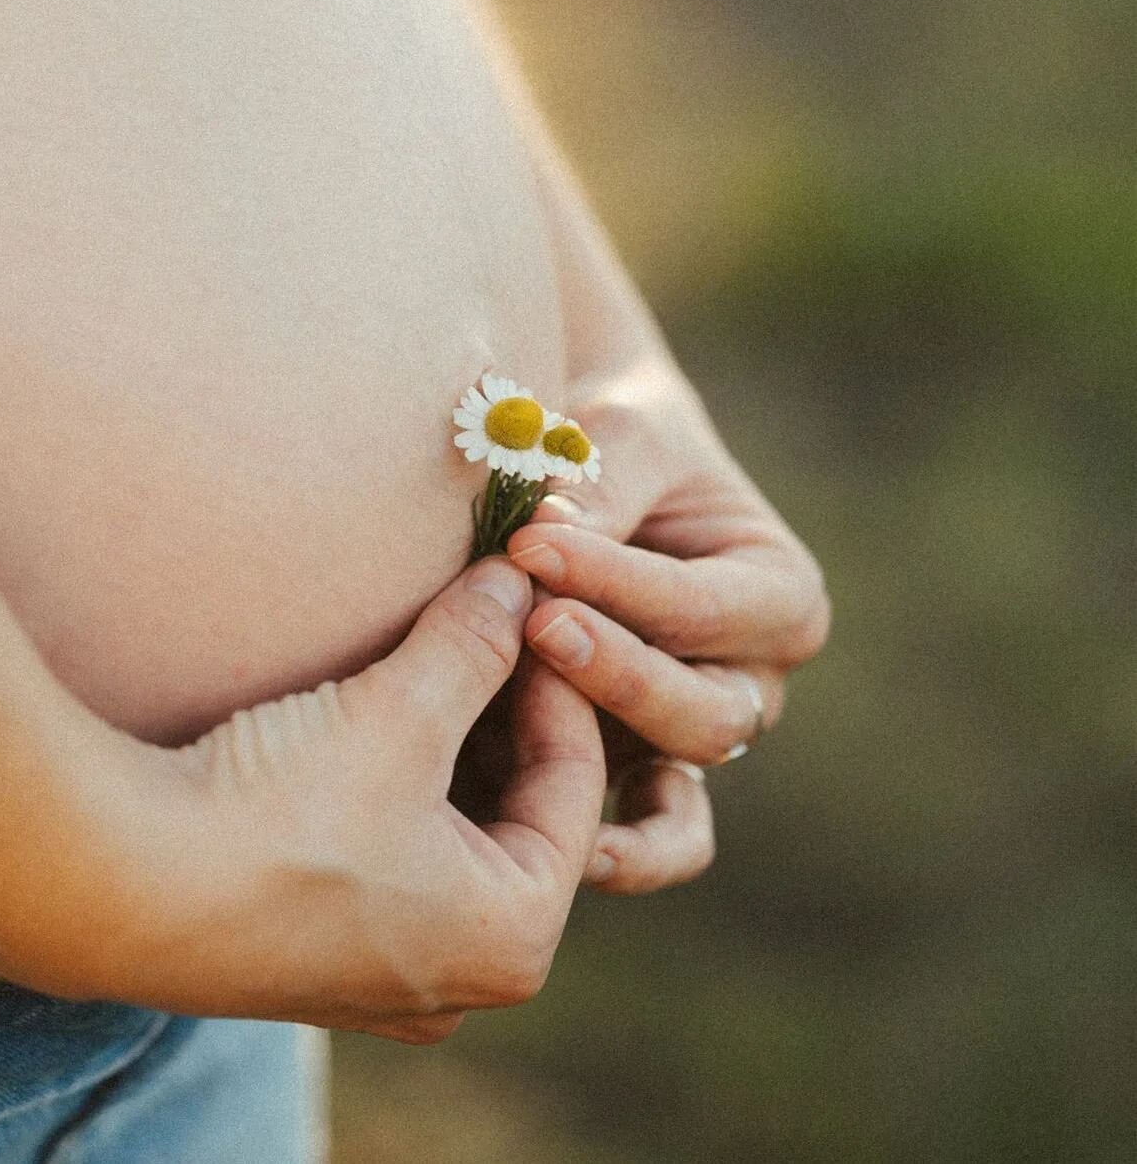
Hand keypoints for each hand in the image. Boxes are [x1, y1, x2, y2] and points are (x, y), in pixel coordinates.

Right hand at [0, 557, 605, 1044]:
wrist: (114, 881)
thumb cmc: (276, 811)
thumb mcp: (400, 711)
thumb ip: (476, 641)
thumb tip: (517, 578)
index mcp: (514, 938)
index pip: (574, 777)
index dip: (556, 674)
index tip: (532, 598)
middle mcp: (461, 974)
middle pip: (517, 804)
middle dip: (501, 704)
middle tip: (487, 613)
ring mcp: (386, 968)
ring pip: (454, 823)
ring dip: (448, 734)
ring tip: (431, 645)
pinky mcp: (320, 946)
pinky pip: (396, 848)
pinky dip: (398, 776)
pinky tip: (371, 708)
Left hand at [505, 365, 829, 895]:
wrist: (584, 464)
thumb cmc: (617, 438)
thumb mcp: (623, 437)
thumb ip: (600, 487)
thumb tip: (548, 540)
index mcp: (777, 593)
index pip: (696, 606)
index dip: (612, 580)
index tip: (527, 541)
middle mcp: (751, 677)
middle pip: (701, 713)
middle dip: (616, 675)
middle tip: (534, 623)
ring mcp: (693, 732)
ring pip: (670, 769)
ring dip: (594, 742)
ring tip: (512, 704)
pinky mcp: (639, 767)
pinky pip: (660, 835)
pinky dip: (630, 852)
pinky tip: (570, 850)